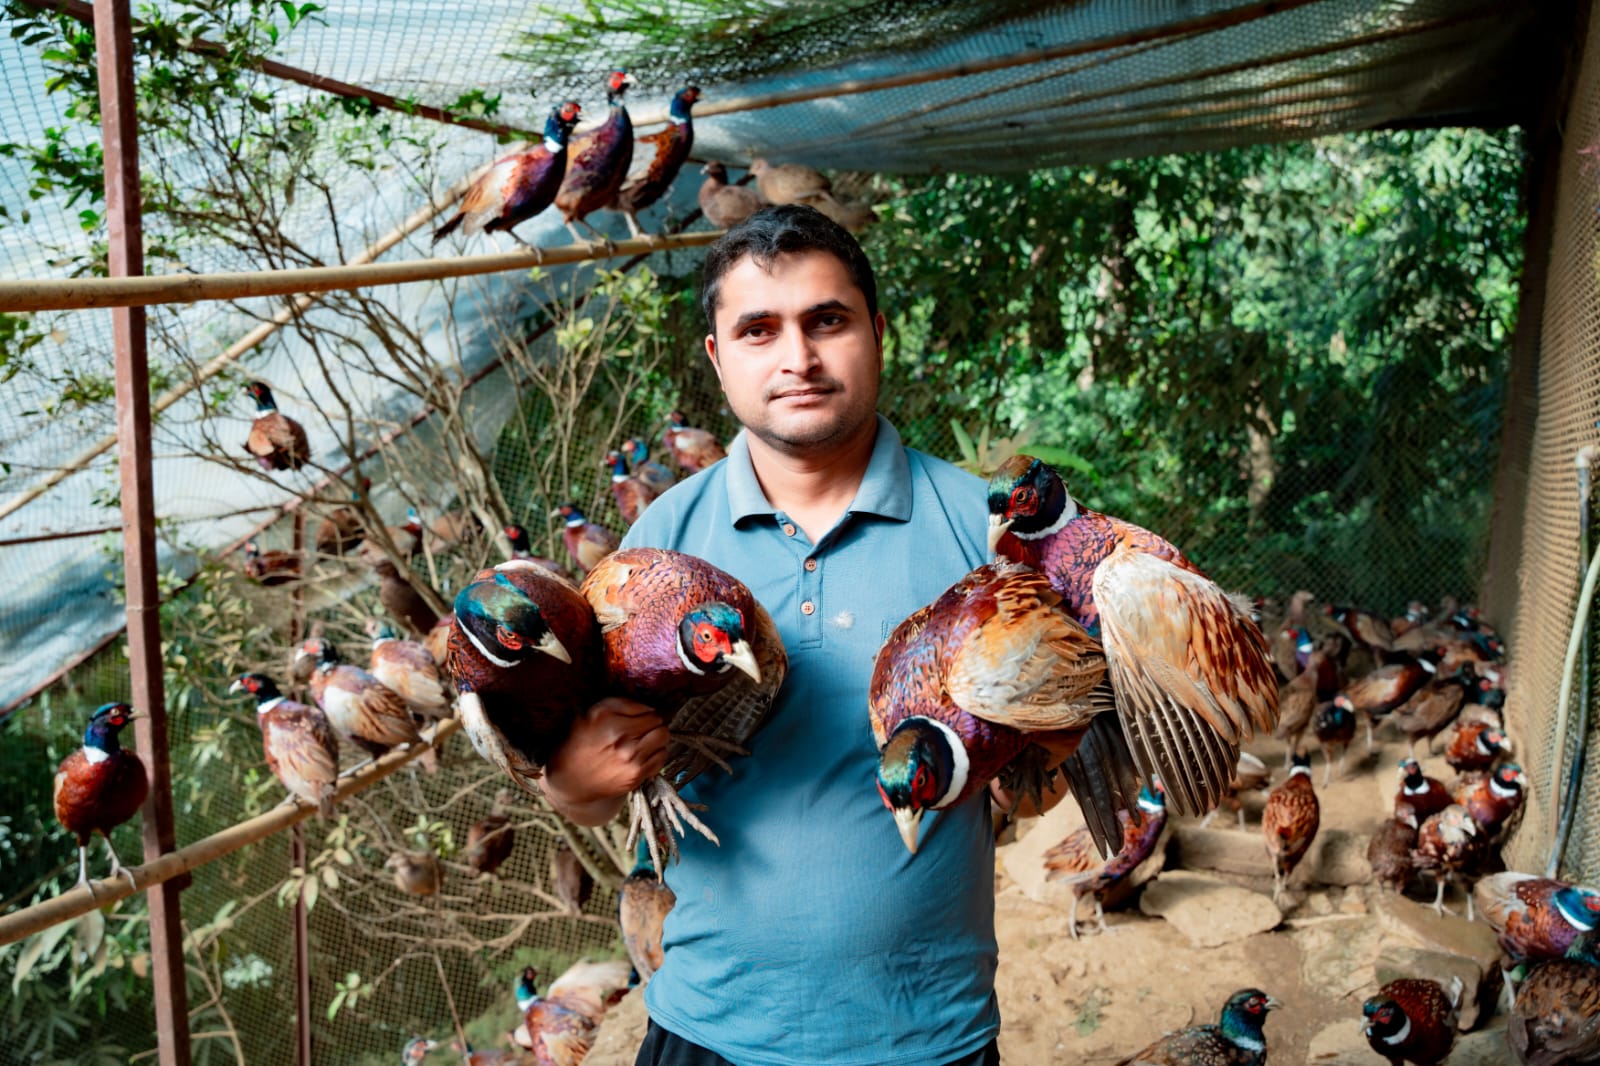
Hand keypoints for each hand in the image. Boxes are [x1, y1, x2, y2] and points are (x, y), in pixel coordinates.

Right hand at [540, 698, 667, 824]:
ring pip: (663, 738)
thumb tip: (649, 707)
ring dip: (656, 739)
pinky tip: (642, 756)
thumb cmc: (581, 743)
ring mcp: (630, 758)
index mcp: (608, 717)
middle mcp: (621, 737)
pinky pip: (661, 758)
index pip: (648, 709)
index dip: (644, 713)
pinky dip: (656, 755)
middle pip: (658, 723)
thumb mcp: (593, 712)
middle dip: (653, 725)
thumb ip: (622, 704)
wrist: (571, 780)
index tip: (637, 719)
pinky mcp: (635, 775)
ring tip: (642, 742)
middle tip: (642, 730)